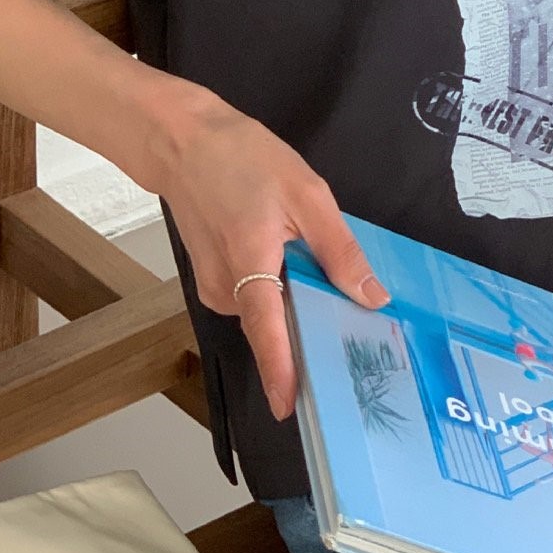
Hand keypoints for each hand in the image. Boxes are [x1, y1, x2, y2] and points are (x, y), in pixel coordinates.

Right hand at [154, 94, 388, 420]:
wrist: (182, 142)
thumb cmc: (242, 159)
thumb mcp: (307, 195)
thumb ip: (339, 250)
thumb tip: (370, 297)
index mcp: (251, 266)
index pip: (269, 335)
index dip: (283, 374)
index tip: (296, 410)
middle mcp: (227, 288)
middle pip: (274, 330)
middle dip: (310, 339)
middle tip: (358, 348)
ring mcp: (216, 287)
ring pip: (267, 314)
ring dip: (297, 310)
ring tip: (333, 297)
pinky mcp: (215, 281)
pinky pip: (256, 300)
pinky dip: (279, 294)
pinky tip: (299, 273)